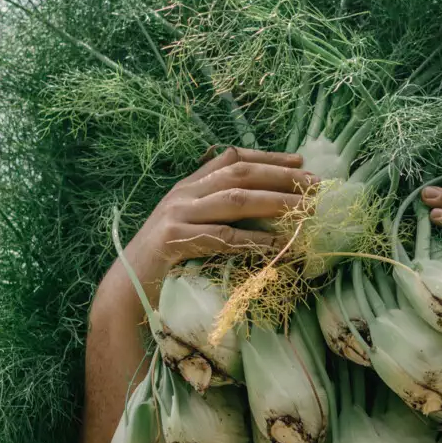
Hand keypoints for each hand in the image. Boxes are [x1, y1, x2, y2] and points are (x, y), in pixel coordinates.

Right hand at [106, 147, 312, 308]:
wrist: (127, 285)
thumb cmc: (164, 260)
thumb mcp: (189, 226)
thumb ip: (214, 211)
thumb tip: (261, 208)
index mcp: (187, 186)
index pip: (231, 159)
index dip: (267, 157)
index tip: (300, 161)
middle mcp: (183, 194)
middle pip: (239, 175)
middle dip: (280, 177)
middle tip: (314, 184)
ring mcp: (177, 215)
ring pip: (234, 200)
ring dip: (274, 203)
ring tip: (305, 209)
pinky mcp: (174, 240)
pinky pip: (222, 237)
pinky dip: (252, 240)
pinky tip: (276, 245)